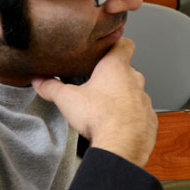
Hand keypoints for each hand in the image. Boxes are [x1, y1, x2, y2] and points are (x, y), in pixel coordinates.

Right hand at [33, 37, 156, 166]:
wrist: (121, 146)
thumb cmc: (99, 117)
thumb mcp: (67, 99)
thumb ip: (52, 87)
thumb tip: (39, 81)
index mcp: (116, 68)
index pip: (123, 44)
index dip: (116, 44)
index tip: (109, 47)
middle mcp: (135, 80)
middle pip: (127, 71)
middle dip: (113, 77)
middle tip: (97, 86)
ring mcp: (144, 100)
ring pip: (134, 93)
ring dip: (123, 99)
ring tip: (105, 109)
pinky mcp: (150, 119)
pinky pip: (140, 114)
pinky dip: (131, 118)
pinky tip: (118, 126)